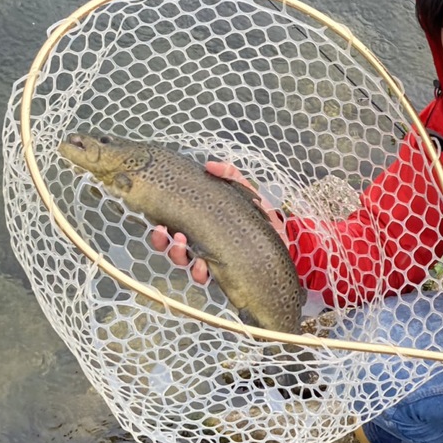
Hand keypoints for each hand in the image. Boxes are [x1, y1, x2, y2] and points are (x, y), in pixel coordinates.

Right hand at [150, 161, 286, 284]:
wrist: (286, 243)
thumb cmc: (262, 219)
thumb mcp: (248, 194)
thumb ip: (231, 177)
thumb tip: (210, 165)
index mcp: (203, 225)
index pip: (174, 226)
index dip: (161, 227)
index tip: (156, 221)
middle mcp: (202, 244)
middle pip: (172, 246)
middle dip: (162, 241)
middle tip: (164, 231)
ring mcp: (211, 261)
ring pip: (183, 262)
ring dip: (177, 254)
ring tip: (180, 243)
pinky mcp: (223, 274)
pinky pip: (203, 277)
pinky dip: (198, 272)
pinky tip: (202, 265)